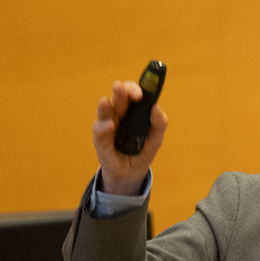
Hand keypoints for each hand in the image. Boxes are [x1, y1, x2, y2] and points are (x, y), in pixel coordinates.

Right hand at [92, 80, 167, 194]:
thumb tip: (156, 108)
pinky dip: (104, 127)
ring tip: (107, 101)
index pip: (132, 94)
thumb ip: (159, 124)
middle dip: (120, 92)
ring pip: (105, 111)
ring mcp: (108, 126)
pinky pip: (100, 131)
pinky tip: (109, 125)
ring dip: (106, 106)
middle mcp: (119, 115)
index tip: (141, 91)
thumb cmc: (142, 151)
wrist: (131, 173)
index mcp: (133, 111)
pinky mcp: (101, 140)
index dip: (135, 89)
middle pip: (118, 98)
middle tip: (121, 88)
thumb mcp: (156, 139)